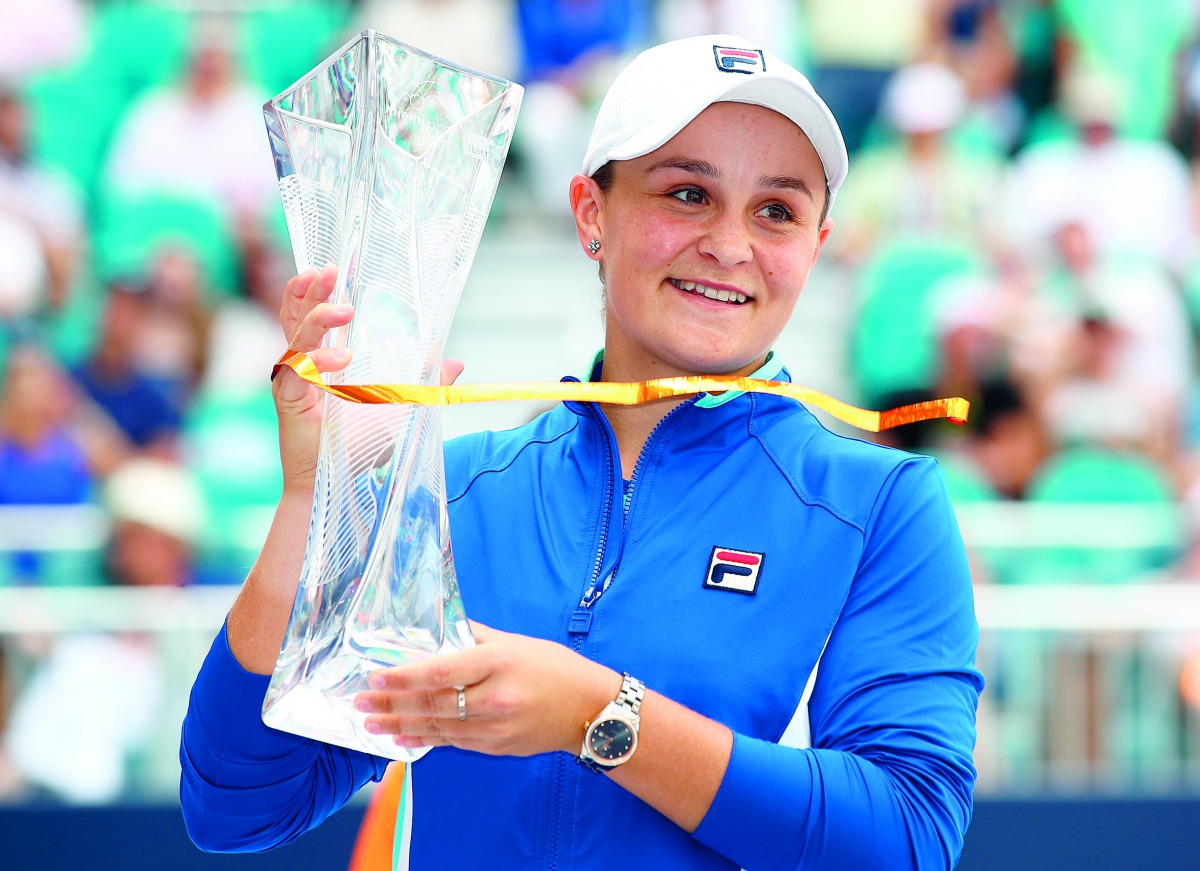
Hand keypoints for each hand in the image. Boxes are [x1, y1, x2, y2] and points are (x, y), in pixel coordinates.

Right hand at [273, 265, 464, 491]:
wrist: (338, 483)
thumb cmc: (360, 447)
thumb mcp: (401, 407)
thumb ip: (424, 382)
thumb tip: (454, 362)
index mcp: (320, 360)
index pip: (310, 315)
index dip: (315, 291)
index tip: (332, 269)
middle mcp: (301, 365)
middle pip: (296, 315)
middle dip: (310, 290)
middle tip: (329, 272)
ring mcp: (292, 381)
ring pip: (295, 336)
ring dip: (317, 318)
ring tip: (343, 309)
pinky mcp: (288, 400)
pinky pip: (298, 371)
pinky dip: (319, 362)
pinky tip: (342, 360)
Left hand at [353, 622, 619, 756]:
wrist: (590, 711)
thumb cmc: (554, 669)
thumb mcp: (516, 642)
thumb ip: (475, 637)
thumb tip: (438, 629)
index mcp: (498, 663)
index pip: (440, 671)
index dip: (403, 676)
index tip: (375, 676)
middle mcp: (494, 698)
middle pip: (431, 702)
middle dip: (391, 704)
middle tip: (359, 703)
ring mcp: (494, 727)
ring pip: (437, 727)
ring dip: (399, 725)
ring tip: (370, 723)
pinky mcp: (495, 747)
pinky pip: (452, 742)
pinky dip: (423, 740)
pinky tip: (402, 738)